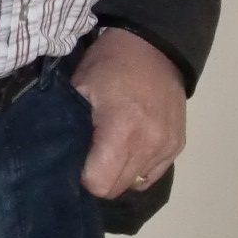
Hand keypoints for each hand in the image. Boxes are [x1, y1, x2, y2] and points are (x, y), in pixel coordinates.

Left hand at [71, 28, 186, 199]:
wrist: (154, 48)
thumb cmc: (109, 65)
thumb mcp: (79, 87)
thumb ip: (69, 125)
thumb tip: (60, 157)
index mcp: (122, 130)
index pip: (99, 184)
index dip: (82, 176)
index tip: (75, 159)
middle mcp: (149, 145)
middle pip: (116, 189)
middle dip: (98, 177)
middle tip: (89, 154)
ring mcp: (167, 147)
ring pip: (134, 184)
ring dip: (118, 173)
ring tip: (109, 149)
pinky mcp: (178, 146)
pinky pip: (151, 175)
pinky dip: (137, 168)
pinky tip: (129, 148)